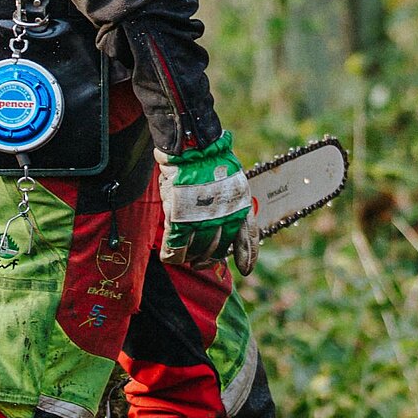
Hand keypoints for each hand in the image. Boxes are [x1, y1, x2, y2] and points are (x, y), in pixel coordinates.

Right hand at [159, 133, 253, 268]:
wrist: (193, 147)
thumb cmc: (213, 161)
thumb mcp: (236, 182)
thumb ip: (235, 205)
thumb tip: (235, 225)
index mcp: (240, 207)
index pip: (247, 239)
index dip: (247, 257)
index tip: (246, 270)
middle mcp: (223, 217)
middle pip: (218, 249)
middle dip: (210, 257)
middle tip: (201, 259)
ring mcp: (200, 220)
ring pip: (196, 252)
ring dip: (191, 257)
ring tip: (187, 256)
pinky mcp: (178, 219)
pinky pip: (175, 248)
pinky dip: (172, 255)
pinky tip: (170, 257)